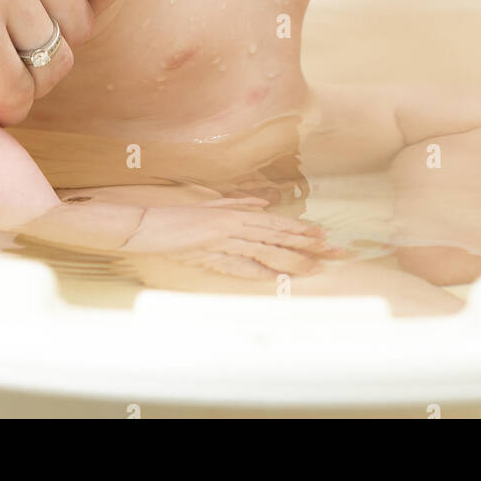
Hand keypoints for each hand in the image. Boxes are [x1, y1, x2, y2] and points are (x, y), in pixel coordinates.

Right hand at [120, 198, 351, 277]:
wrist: (145, 223)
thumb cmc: (176, 217)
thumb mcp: (210, 208)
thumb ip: (237, 205)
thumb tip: (262, 203)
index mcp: (237, 214)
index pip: (277, 224)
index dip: (302, 231)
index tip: (324, 237)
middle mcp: (235, 223)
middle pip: (280, 235)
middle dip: (310, 244)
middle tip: (335, 250)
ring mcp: (224, 236)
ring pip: (268, 248)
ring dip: (294, 257)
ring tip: (317, 264)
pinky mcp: (211, 249)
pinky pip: (241, 263)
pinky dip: (260, 270)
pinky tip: (279, 277)